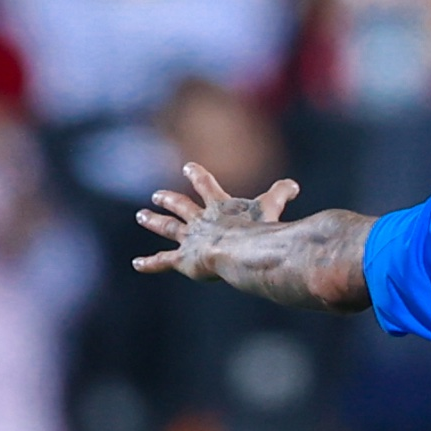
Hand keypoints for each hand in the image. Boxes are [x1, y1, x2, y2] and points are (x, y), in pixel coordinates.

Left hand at [132, 162, 298, 278]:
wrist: (243, 250)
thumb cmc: (259, 229)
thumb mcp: (271, 207)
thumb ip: (281, 194)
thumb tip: (293, 184)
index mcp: (220, 207)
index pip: (207, 186)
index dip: (198, 176)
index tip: (187, 166)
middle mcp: (201, 221)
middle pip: (181, 206)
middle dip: (169, 199)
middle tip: (156, 194)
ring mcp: (190, 240)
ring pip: (168, 228)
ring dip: (153, 221)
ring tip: (141, 215)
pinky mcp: (184, 260)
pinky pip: (164, 261)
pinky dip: (150, 263)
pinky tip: (137, 263)